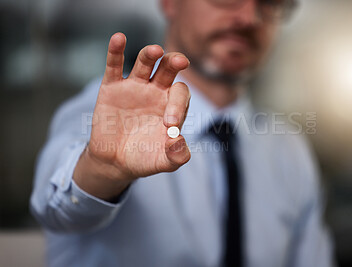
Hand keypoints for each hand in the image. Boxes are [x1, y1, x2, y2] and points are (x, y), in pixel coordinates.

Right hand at [73, 33, 190, 200]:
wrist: (116, 162)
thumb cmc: (144, 158)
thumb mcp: (163, 162)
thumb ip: (177, 156)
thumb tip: (180, 143)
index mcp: (172, 105)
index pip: (180, 94)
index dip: (178, 105)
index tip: (169, 125)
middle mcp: (156, 91)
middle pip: (168, 70)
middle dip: (174, 63)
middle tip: (180, 61)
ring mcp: (135, 87)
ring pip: (145, 63)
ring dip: (150, 54)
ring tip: (155, 51)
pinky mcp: (112, 87)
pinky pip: (115, 66)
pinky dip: (115, 52)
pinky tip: (119, 38)